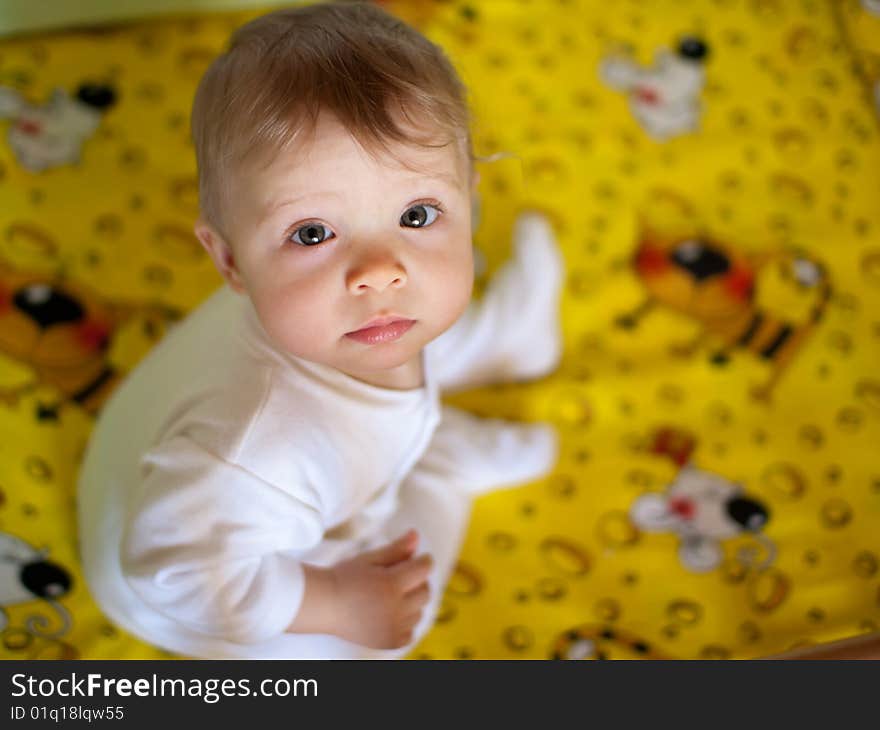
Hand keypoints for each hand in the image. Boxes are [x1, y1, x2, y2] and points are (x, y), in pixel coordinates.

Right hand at [330, 529, 432, 649]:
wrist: (323, 605)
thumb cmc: (344, 577)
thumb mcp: (370, 559)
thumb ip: (397, 549)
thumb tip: (417, 535)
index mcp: (391, 585)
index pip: (423, 569)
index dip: (423, 560)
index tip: (419, 558)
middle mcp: (395, 609)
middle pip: (425, 592)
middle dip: (418, 581)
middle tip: (401, 576)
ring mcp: (392, 629)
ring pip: (419, 612)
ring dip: (412, 602)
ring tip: (391, 595)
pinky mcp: (388, 642)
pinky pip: (410, 632)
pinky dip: (405, 623)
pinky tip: (390, 614)